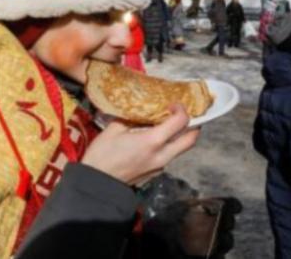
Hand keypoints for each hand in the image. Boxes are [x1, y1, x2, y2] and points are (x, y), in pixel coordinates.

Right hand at [82, 105, 199, 185]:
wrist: (97, 184)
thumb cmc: (103, 155)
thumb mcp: (114, 129)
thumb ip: (132, 118)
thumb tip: (140, 111)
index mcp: (153, 141)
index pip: (181, 121)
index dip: (181, 109)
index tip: (172, 105)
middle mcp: (162, 155)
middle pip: (191, 139)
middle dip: (193, 125)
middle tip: (182, 116)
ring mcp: (160, 166)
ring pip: (181, 149)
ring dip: (179, 137)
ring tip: (167, 127)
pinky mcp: (155, 173)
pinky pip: (168, 157)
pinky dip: (167, 146)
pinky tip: (154, 141)